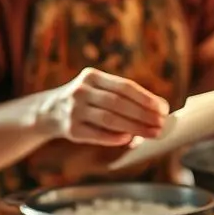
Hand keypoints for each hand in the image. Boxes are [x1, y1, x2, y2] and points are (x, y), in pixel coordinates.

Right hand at [39, 67, 168, 146]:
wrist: (50, 111)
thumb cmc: (86, 100)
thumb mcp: (98, 88)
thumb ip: (124, 96)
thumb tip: (158, 109)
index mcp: (91, 76)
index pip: (124, 86)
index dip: (146, 98)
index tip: (163, 109)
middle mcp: (81, 91)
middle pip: (118, 103)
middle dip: (144, 115)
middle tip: (161, 124)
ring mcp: (74, 111)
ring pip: (110, 120)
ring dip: (135, 128)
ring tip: (152, 133)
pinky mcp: (72, 130)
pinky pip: (99, 135)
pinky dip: (117, 137)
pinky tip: (129, 138)